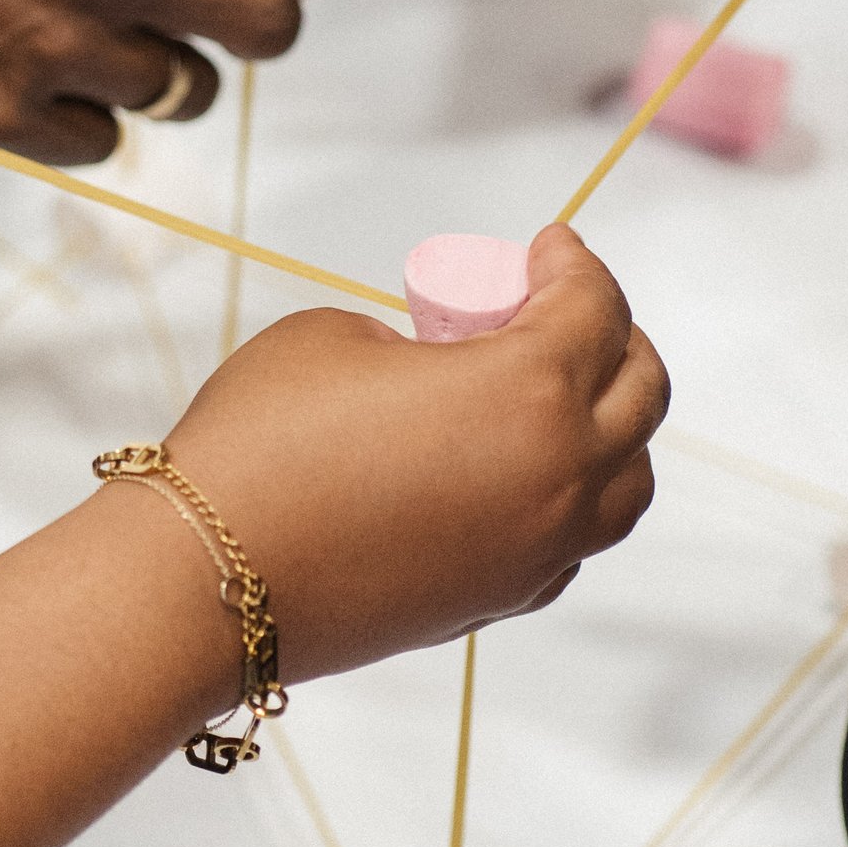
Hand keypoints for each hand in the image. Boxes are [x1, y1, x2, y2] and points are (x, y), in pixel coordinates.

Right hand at [0, 0, 321, 164]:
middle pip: (264, 29)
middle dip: (264, 24)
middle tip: (234, 19)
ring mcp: (53, 42)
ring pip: (184, 92)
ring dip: (161, 67)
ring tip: (95, 29)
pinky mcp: (1, 113)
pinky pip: (103, 140)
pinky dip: (86, 113)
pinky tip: (38, 65)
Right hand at [162, 224, 666, 679]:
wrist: (207, 580)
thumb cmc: (261, 442)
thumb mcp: (338, 335)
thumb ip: (423, 341)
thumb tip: (445, 369)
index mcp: (530, 392)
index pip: (594, 309)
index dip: (574, 264)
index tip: (549, 246)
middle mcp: (559, 477)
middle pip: (640, 392)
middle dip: (612, 333)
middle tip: (560, 306)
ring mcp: (539, 550)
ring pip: (627, 482)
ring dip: (613, 425)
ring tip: (559, 394)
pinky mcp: (501, 600)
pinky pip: (573, 541)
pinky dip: (570, 495)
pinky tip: (519, 471)